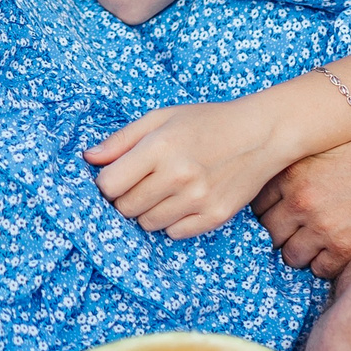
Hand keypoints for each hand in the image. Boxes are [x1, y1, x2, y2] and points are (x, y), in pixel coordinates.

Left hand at [84, 98, 295, 238]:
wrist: (261, 134)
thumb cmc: (207, 122)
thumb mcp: (161, 117)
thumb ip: (122, 139)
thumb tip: (89, 159)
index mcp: (160, 147)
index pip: (109, 185)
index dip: (107, 183)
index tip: (117, 177)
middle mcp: (178, 176)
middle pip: (125, 208)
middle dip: (125, 198)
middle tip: (142, 183)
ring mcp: (198, 199)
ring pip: (148, 224)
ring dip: (148, 211)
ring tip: (164, 190)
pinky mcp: (215, 216)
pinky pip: (174, 233)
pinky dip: (172, 222)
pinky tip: (183, 201)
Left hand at [252, 120, 350, 278]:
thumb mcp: (333, 145)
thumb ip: (302, 166)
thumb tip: (279, 187)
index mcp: (294, 169)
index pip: (258, 201)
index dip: (271, 206)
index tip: (283, 208)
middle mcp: (301, 199)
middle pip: (270, 230)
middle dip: (284, 230)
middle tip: (303, 226)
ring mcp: (321, 226)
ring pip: (291, 255)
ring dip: (304, 250)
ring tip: (323, 238)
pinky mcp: (345, 248)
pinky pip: (320, 269)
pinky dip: (328, 263)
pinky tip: (341, 248)